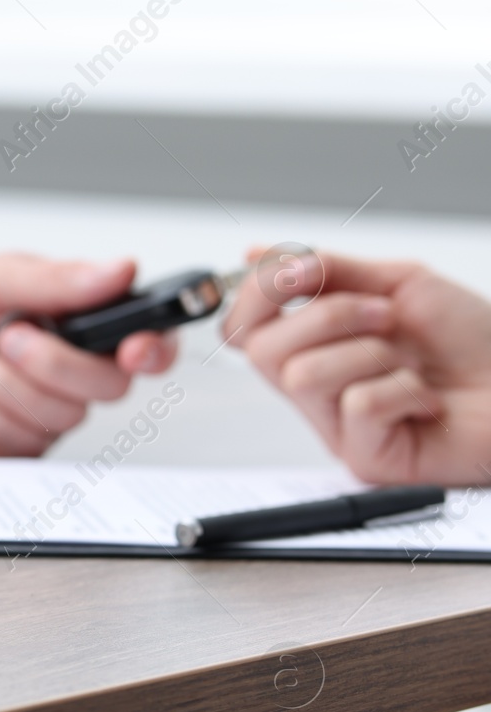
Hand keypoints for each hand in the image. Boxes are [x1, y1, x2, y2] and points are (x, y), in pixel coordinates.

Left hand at [0, 253, 177, 454]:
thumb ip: (58, 280)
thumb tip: (121, 268)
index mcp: (76, 318)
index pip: (146, 338)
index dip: (153, 349)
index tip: (134, 350)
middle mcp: (69, 366)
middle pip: (108, 385)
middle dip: (51, 363)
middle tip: (5, 337)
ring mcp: (42, 409)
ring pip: (63, 416)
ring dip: (6, 386)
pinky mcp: (12, 444)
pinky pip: (23, 441)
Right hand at [224, 250, 490, 484]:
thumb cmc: (475, 342)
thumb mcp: (398, 284)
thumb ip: (327, 269)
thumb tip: (257, 255)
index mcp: (316, 347)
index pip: (243, 326)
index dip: (256, 294)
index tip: (296, 271)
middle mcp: (317, 389)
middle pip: (262, 349)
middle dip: (327, 316)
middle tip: (382, 316)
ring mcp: (335, 426)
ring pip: (304, 377)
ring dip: (371, 354)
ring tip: (409, 365)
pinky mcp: (363, 457)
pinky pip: (357, 407)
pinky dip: (403, 391)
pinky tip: (424, 401)